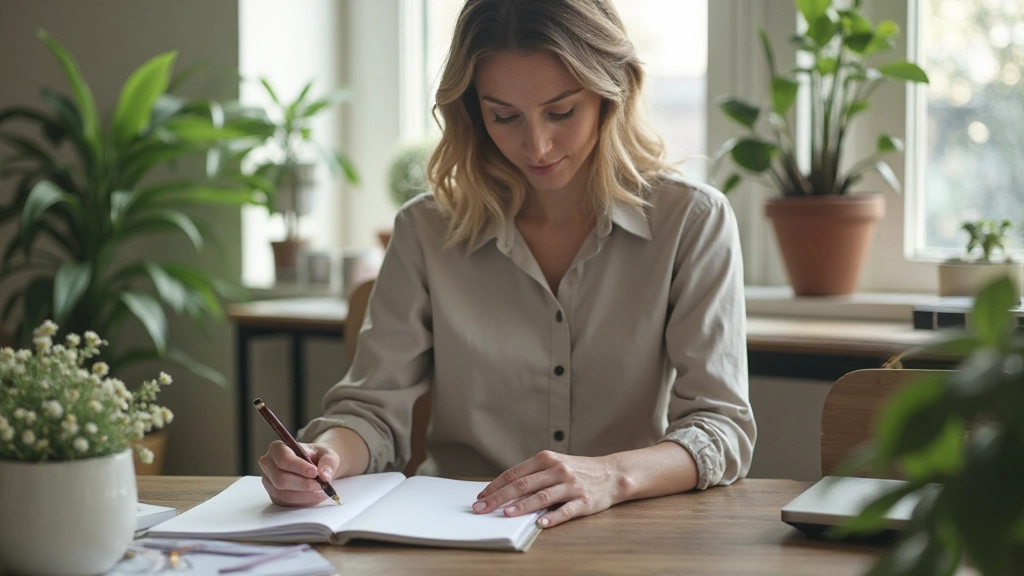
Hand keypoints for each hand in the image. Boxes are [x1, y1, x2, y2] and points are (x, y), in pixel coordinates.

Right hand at [258, 441, 338, 506]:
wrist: (314, 466)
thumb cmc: (317, 457)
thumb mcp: (327, 454)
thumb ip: (328, 462)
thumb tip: (324, 476)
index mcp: (278, 448)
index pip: (284, 459)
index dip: (299, 467)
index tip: (314, 472)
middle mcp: (268, 464)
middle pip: (280, 479)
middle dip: (302, 484)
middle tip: (320, 485)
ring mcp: (268, 481)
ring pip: (283, 493)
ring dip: (304, 495)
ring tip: (321, 492)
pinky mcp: (274, 495)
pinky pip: (286, 502)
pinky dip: (303, 501)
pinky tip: (314, 496)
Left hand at [472, 450, 624, 527]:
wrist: (612, 473)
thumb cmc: (578, 471)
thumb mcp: (554, 464)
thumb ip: (533, 475)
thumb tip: (504, 490)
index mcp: (547, 459)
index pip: (515, 473)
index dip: (496, 485)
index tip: (481, 497)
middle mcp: (558, 470)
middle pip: (523, 485)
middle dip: (499, 497)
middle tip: (482, 508)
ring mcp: (571, 486)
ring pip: (542, 496)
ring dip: (522, 506)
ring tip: (506, 514)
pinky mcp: (584, 501)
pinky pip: (566, 510)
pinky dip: (553, 517)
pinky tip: (540, 523)